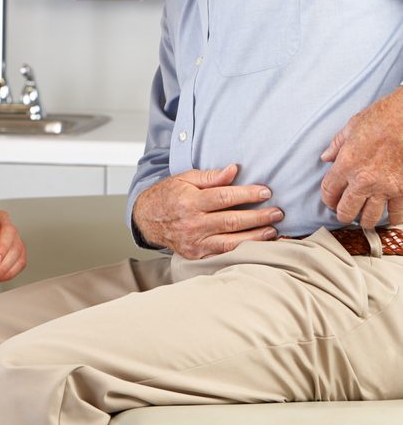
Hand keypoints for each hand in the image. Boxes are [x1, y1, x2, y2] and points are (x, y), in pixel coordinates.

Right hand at [132, 164, 282, 258]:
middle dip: (258, 216)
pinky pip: (224, 254)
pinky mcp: (197, 254)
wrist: (147, 219)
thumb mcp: (184, 178)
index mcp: (190, 201)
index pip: (224, 197)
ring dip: (256, 236)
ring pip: (231, 241)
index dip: (247, 195)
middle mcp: (193, 223)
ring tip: (273, 230)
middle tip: (278, 212)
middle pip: (232, 221)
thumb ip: (210, 176)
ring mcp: (195, 241)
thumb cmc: (168, 195)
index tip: (266, 192)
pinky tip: (257, 245)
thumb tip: (233, 170)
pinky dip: (243, 251)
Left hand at [320, 88, 402, 226]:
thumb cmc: (381, 118)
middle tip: (344, 214)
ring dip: (365, 220)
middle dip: (343, 214)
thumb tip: (326, 157)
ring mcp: (386, 188)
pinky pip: (397, 213)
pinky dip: (393, 218)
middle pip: (347, 210)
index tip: (330, 201)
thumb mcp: (351, 128)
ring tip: (364, 220)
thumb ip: (336, 146)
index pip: (329, 192)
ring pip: (371, 217)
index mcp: (346, 165)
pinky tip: (389, 218)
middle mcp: (364, 180)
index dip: (327, 199)